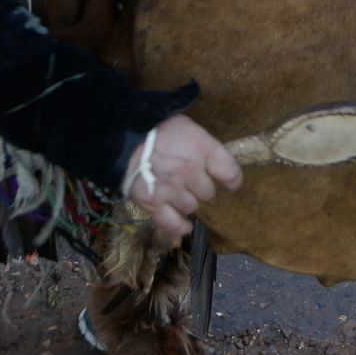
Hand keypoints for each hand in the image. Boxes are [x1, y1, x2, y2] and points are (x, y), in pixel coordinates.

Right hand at [125, 114, 243, 240]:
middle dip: (201, 188)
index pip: (230, 173)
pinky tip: (184, 224)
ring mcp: (171, 187)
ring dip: (186, 202)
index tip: (229, 184)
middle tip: (189, 180)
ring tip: (176, 191)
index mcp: (201, 147)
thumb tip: (221, 166)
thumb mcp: (189, 127)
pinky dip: (180, 226)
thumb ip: (206, 146)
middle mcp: (189, 169)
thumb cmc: (159, 129)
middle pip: (208, 193)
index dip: (232, 181)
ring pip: (191, 207)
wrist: (123, 136)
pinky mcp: (153, 202)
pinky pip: (173, 224)